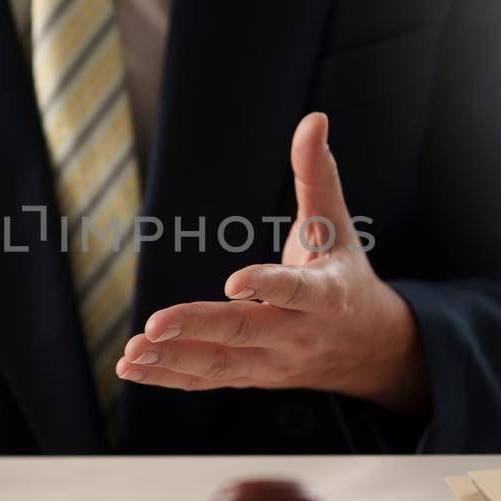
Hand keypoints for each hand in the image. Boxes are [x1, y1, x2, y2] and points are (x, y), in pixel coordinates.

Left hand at [117, 112, 426, 410]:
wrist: (369, 349)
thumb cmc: (346, 275)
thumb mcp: (337, 227)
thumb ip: (317, 175)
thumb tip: (315, 119)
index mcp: (326, 295)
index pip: (297, 291)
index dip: (268, 286)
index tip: (234, 282)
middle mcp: (300, 335)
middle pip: (246, 332)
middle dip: (198, 328)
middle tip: (155, 324)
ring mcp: (274, 364)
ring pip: (222, 366)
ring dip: (173, 360)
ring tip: (132, 352)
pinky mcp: (253, 378)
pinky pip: (208, 382)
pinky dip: (168, 378)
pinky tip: (131, 368)